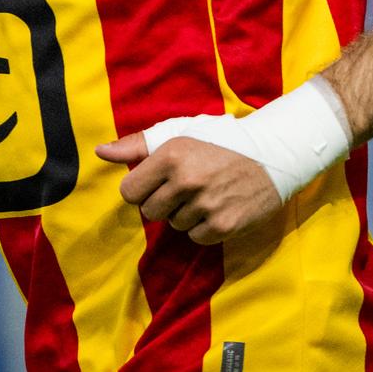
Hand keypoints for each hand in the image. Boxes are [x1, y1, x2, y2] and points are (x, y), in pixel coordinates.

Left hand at [95, 129, 283, 245]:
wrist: (272, 156)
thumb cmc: (220, 141)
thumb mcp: (178, 133)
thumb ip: (136, 145)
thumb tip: (100, 151)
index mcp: (170, 156)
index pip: (129, 192)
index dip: (141, 189)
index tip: (156, 182)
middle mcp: (186, 181)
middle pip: (150, 212)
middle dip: (162, 202)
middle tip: (185, 187)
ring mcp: (206, 205)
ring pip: (174, 225)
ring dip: (185, 214)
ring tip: (206, 194)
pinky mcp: (224, 226)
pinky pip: (196, 237)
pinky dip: (204, 227)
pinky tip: (217, 207)